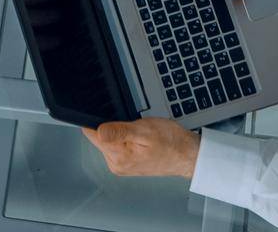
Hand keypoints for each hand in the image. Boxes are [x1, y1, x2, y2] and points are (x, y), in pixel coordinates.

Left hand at [82, 119, 199, 179]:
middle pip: (98, 135)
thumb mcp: (145, 131)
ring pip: (107, 139)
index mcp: (119, 157)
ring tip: (137, 130)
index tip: (107, 113)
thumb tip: (98, 131)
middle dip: (111, 124)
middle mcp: (117, 164)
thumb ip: (119, 131)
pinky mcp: (126, 162)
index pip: (92, 134)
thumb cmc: (170, 142)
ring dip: (118, 130)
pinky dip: (123, 136)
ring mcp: (121, 165)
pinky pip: (116, 144)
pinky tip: (137, 136)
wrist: (186, 154)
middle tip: (131, 124)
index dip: (96, 119)